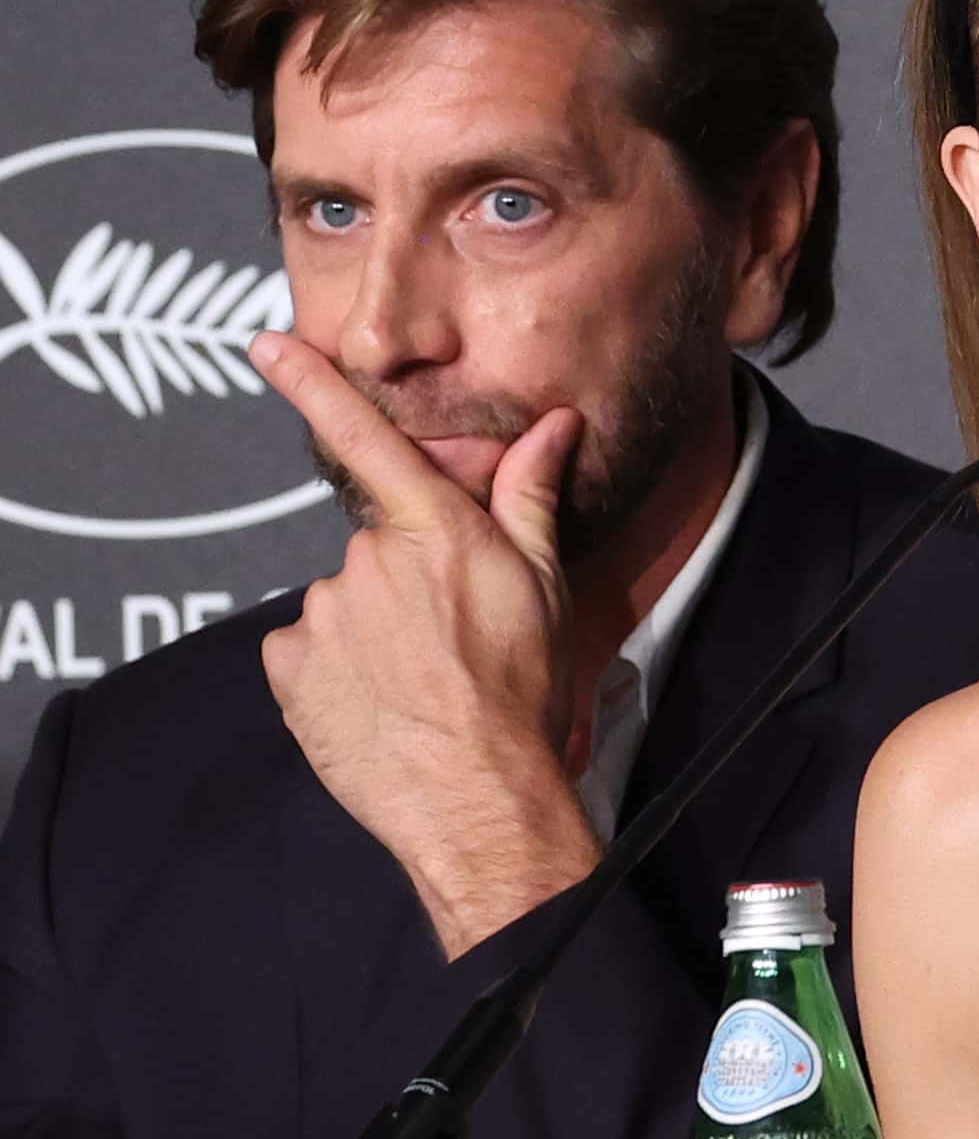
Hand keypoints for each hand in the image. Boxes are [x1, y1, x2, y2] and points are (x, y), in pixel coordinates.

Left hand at [251, 331, 596, 957]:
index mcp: (436, 533)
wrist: (480, 795)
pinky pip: (309, 650)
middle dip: (407, 577)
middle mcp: (368, 562)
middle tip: (456, 636)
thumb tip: (553, 425)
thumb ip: (532, 497)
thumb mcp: (547, 587)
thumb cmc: (527, 694)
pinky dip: (338, 668)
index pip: (366, 438)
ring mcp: (322, 616)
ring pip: (345, 601)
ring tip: (423, 682)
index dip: (311, 383)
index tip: (265, 343)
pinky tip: (381, 701)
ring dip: (375, 629)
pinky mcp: (289, 669)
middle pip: (377, 547)